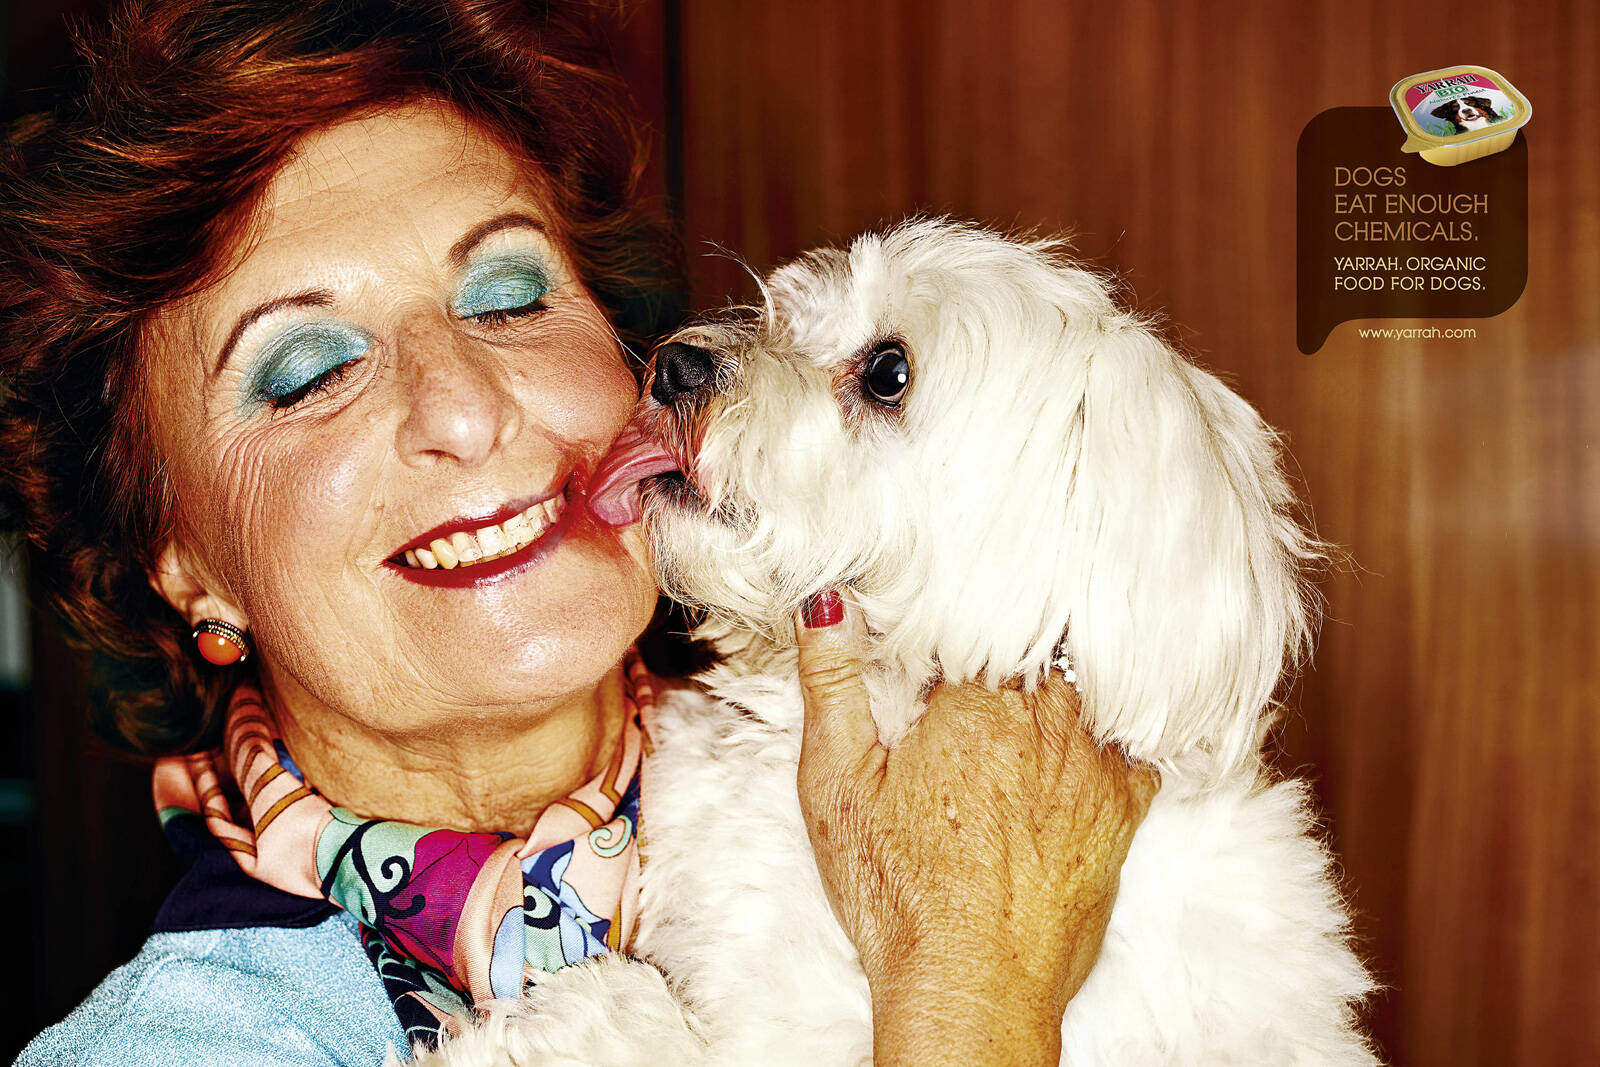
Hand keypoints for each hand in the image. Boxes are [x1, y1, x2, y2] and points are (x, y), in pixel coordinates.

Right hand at [793, 589, 1158, 1065]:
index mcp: (978, 700)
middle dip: (1013, 645)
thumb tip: (828, 603)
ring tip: (1026, 695)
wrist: (972, 987)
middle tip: (982, 666)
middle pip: (1043, 646)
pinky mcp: (1121, 812)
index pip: (981, 618)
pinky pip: (1135, 746)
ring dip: (1061, 681)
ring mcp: (1093, 766)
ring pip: (1090, 686)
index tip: (941, 642)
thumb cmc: (899, 895)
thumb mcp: (838, 783)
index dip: (958, 623)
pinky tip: (1082, 744)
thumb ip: (833, 682)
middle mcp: (1048, 721)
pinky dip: (1112, 735)